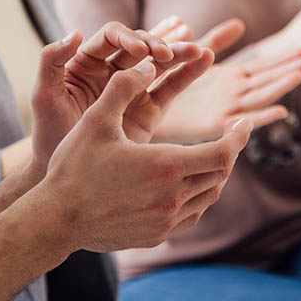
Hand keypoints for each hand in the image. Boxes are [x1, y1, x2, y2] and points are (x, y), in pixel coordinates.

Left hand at [29, 23, 203, 172]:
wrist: (64, 174)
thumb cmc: (48, 133)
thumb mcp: (44, 96)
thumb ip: (52, 62)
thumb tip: (74, 32)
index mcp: (86, 61)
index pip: (111, 37)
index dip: (128, 39)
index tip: (140, 51)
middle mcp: (110, 70)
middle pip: (140, 46)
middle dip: (158, 45)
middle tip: (170, 54)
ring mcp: (131, 89)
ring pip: (159, 64)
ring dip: (179, 54)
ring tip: (200, 51)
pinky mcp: (147, 110)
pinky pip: (169, 88)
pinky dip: (187, 74)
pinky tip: (205, 59)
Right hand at [44, 62, 252, 252]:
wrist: (57, 219)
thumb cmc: (75, 167)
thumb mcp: (96, 120)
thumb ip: (124, 88)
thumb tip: (149, 64)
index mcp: (165, 166)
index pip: (221, 153)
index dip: (238, 137)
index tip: (244, 122)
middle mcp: (172, 198)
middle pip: (220, 175)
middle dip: (228, 153)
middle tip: (229, 136)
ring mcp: (165, 222)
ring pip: (208, 197)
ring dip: (215, 175)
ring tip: (210, 157)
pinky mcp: (156, 237)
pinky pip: (191, 216)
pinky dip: (198, 198)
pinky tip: (187, 185)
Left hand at [152, 46, 300, 142]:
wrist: (144, 109)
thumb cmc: (168, 84)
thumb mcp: (195, 55)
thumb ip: (217, 40)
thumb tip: (240, 24)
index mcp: (230, 78)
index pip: (262, 66)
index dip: (283, 58)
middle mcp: (232, 93)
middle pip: (266, 79)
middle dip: (288, 69)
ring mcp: (225, 107)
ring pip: (257, 95)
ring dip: (279, 86)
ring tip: (300, 75)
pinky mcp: (214, 123)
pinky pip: (241, 119)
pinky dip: (262, 116)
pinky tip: (281, 111)